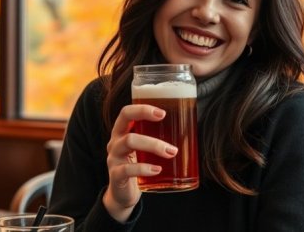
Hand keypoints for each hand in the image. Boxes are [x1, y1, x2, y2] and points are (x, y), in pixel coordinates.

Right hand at [103, 104, 177, 221]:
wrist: (124, 194)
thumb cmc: (139, 166)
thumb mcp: (145, 150)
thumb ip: (158, 138)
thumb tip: (190, 130)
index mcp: (122, 131)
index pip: (126, 112)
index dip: (142, 108)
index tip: (162, 113)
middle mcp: (115, 141)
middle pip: (127, 122)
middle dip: (147, 120)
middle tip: (168, 124)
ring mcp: (113, 158)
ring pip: (129, 142)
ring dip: (153, 144)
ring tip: (171, 152)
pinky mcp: (116, 175)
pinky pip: (128, 169)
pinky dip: (144, 168)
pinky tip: (157, 170)